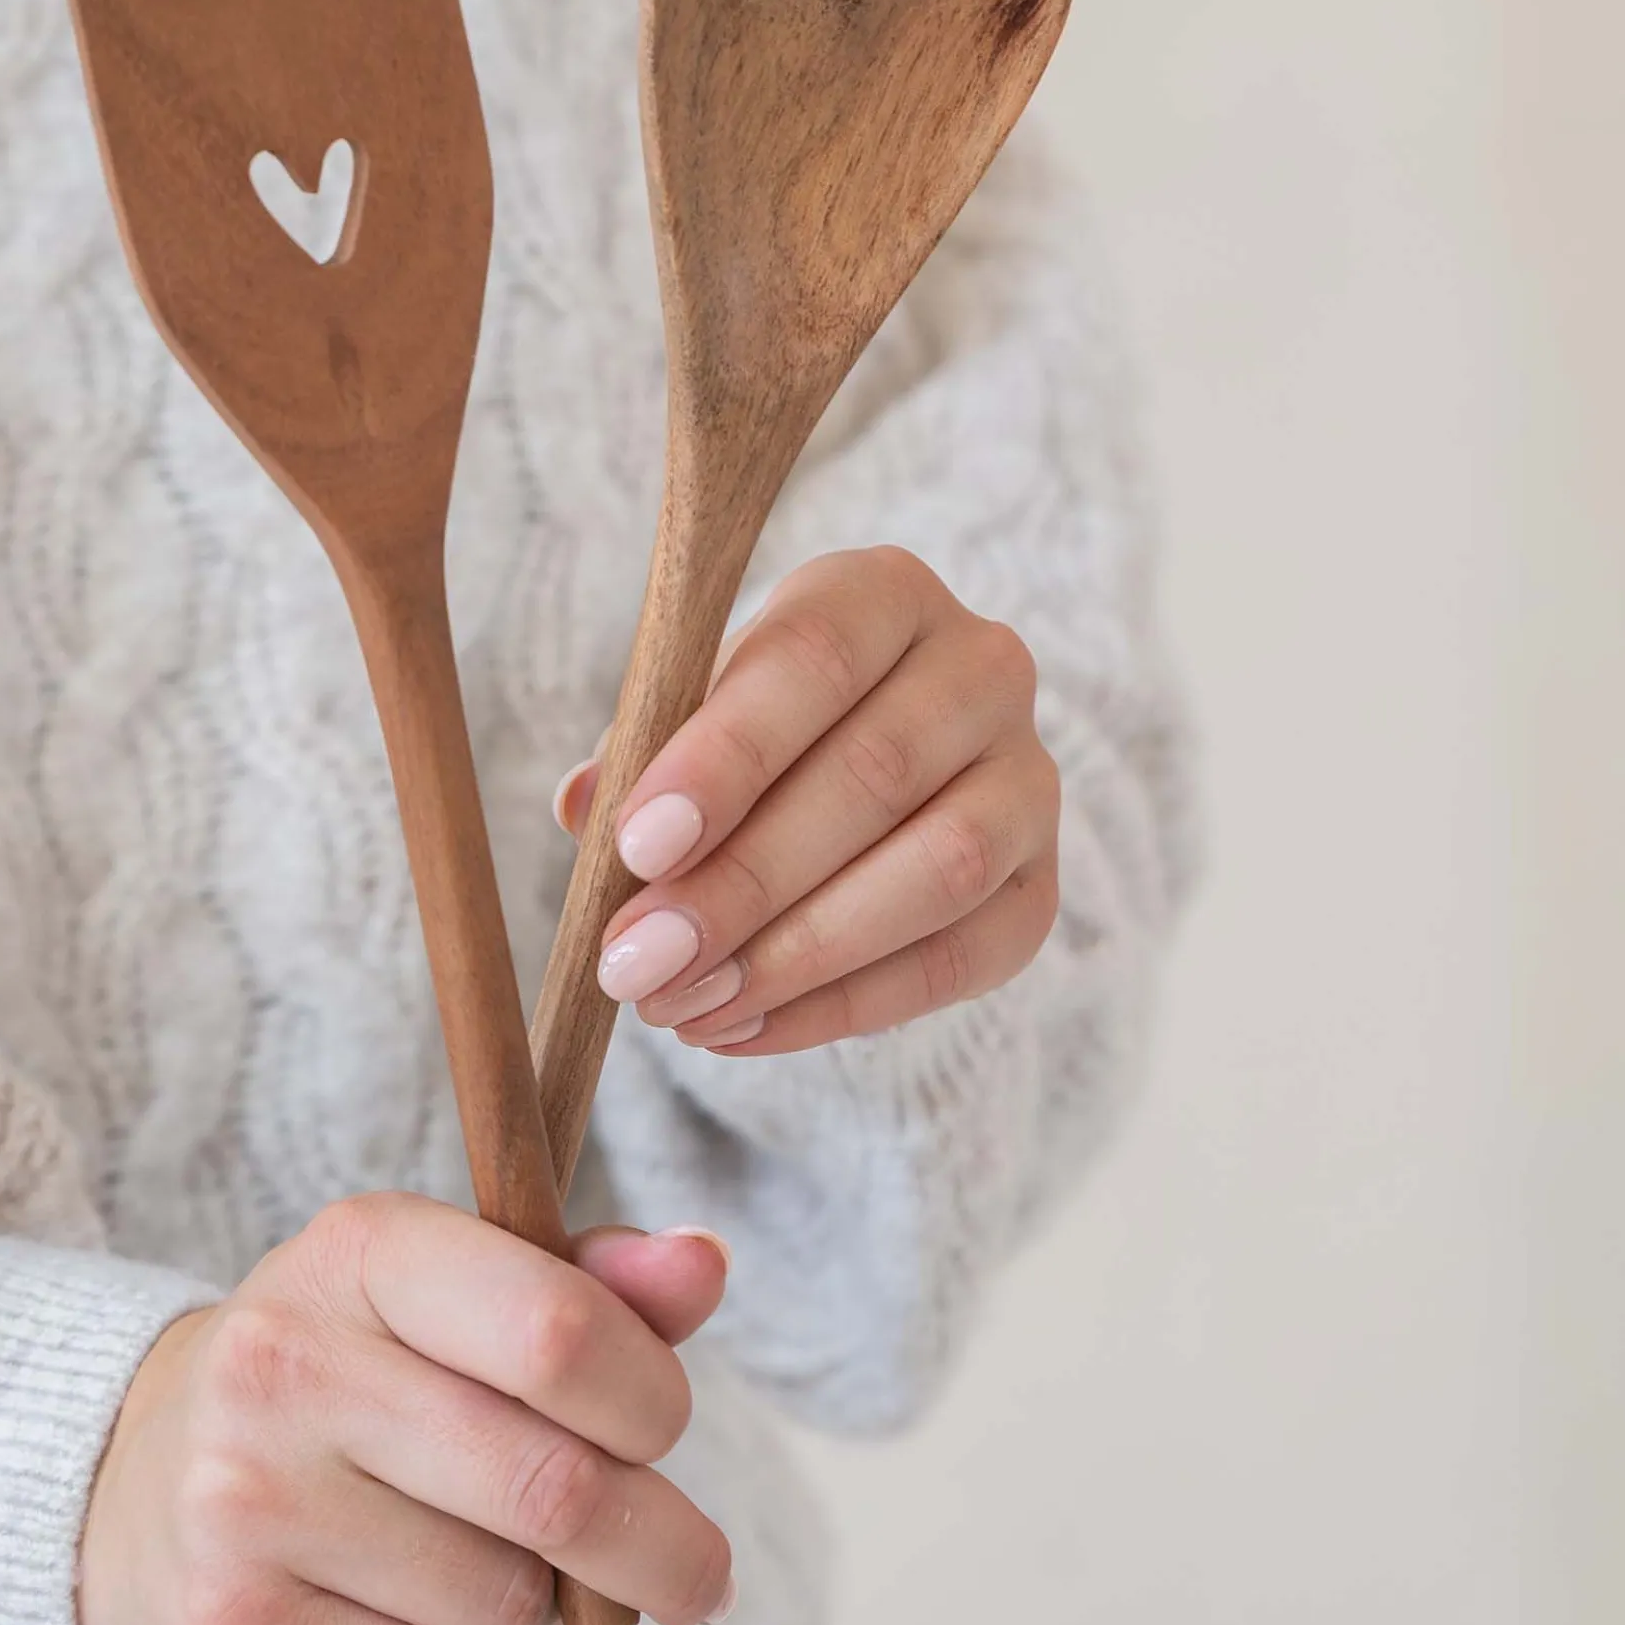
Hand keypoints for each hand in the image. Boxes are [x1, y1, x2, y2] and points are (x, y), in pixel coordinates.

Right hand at [78, 1196, 734, 1624]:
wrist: (148, 1472)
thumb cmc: (361, 1367)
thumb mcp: (461, 1289)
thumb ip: (594, 1284)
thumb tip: (704, 1265)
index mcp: (363, 1250)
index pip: (559, 1333)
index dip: (654, 1400)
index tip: (663, 1433)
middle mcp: (287, 1364)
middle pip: (554, 1488)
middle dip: (661, 1547)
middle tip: (696, 1575)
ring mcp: (245, 1500)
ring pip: (507, 1600)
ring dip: (554, 1606)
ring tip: (514, 1568)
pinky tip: (450, 1621)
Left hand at [559, 548, 1059, 1053]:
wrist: (879, 787)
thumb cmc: (761, 739)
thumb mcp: (691, 716)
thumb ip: (643, 754)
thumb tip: (585, 804)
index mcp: (884, 594)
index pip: (815, 656)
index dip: (725, 755)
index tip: (637, 846)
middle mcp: (981, 670)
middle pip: (876, 772)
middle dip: (742, 883)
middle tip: (640, 962)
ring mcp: (1029, 781)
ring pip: (937, 869)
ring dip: (796, 954)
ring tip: (687, 1007)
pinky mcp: (1040, 890)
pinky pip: (956, 958)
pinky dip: (841, 1007)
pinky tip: (743, 1030)